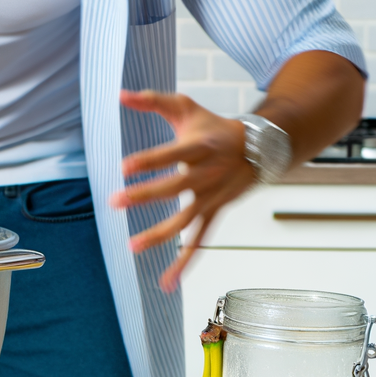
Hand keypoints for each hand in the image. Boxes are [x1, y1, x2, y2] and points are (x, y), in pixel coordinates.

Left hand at [110, 90, 255, 292]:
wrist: (261, 147)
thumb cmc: (213, 126)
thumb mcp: (185, 107)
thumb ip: (152, 101)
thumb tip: (120, 94)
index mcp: (199, 147)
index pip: (171, 154)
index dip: (149, 160)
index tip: (124, 167)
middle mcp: (206, 174)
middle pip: (174, 188)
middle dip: (144, 195)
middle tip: (114, 201)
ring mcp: (212, 198)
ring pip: (185, 221)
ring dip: (159, 235)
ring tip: (131, 246)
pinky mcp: (215, 212)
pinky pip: (199, 242)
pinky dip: (183, 263)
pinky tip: (166, 282)